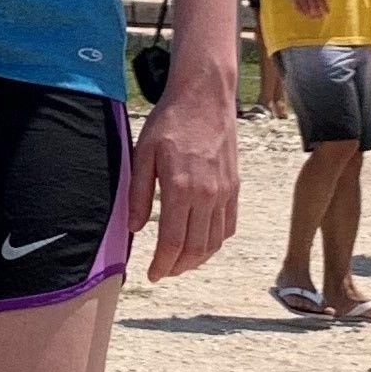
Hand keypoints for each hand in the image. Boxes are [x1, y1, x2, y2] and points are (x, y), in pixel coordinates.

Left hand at [129, 63, 241, 284]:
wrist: (204, 96)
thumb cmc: (170, 122)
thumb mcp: (143, 153)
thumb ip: (138, 194)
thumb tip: (136, 228)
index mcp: (181, 188)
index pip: (173, 242)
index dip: (162, 265)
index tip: (151, 274)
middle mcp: (207, 195)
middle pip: (195, 248)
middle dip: (177, 268)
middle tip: (162, 272)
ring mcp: (225, 192)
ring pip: (214, 242)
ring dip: (197, 260)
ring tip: (179, 263)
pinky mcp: (234, 186)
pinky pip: (229, 226)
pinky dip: (215, 242)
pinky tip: (201, 243)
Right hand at [280, 0, 326, 18]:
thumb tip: (323, 3)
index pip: (323, 0)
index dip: (326, 8)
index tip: (327, 13)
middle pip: (315, 7)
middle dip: (319, 14)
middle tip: (320, 17)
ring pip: (307, 10)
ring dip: (310, 15)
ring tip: (313, 18)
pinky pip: (299, 8)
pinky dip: (302, 13)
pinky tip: (305, 14)